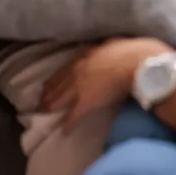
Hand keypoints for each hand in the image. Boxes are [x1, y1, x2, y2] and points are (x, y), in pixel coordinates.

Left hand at [41, 38, 172, 133]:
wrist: (135, 63)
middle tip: (40, 103)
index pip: (62, 71)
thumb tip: (96, 47)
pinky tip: (64, 131)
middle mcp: (76, 71)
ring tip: (44, 114)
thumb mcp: (110, 43)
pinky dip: (68, 124)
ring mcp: (79, 87)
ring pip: (59, 100)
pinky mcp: (86, 102)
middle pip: (56, 86)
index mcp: (82, 57)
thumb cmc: (128, 51)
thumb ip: (99, 47)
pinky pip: (73, 116)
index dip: (52, 81)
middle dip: (46, 96)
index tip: (45, 87)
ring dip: (50, 108)